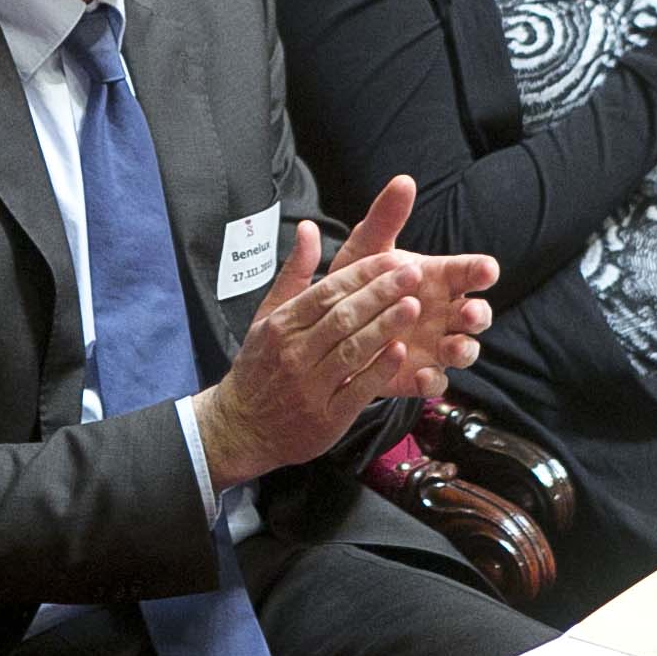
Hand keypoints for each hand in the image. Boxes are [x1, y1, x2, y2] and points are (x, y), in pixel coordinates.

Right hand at [194, 193, 501, 490]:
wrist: (242, 427)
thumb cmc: (261, 366)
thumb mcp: (268, 316)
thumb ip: (294, 273)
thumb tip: (309, 228)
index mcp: (282, 324)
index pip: (327, 292)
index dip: (363, 274)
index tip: (393, 258)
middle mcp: (294, 352)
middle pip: (342, 317)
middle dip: (380, 293)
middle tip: (413, 273)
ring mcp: (309, 386)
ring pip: (351, 350)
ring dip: (384, 326)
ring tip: (414, 306)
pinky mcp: (326, 417)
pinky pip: (356, 390)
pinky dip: (378, 370)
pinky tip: (400, 352)